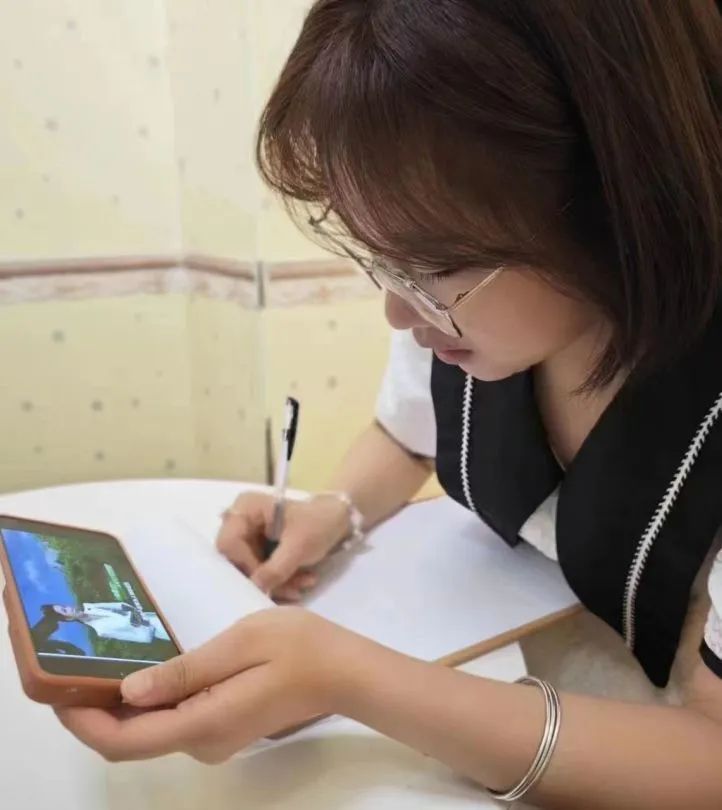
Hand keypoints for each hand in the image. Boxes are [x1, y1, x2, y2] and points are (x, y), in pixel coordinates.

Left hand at [56, 607, 371, 762]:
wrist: (344, 668)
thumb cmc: (298, 647)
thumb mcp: (241, 643)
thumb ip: (186, 671)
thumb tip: (129, 692)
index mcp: (203, 722)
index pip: (124, 740)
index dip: (82, 721)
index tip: (56, 688)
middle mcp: (201, 742)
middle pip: (131, 737)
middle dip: (94, 707)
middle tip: (72, 661)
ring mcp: (213, 738)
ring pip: (149, 729)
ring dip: (119, 702)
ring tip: (100, 658)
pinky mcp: (221, 726)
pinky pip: (170, 720)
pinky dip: (147, 700)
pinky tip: (143, 667)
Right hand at [216, 492, 352, 599]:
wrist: (338, 519)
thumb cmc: (318, 523)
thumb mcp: (299, 546)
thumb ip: (275, 569)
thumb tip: (255, 590)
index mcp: (246, 509)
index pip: (228, 544)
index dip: (246, 565)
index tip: (268, 581)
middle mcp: (241, 521)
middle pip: (238, 560)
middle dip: (265, 578)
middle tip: (292, 589)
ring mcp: (250, 537)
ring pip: (251, 570)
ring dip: (277, 582)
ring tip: (304, 584)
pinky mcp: (260, 550)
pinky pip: (261, 571)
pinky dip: (281, 580)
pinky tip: (302, 581)